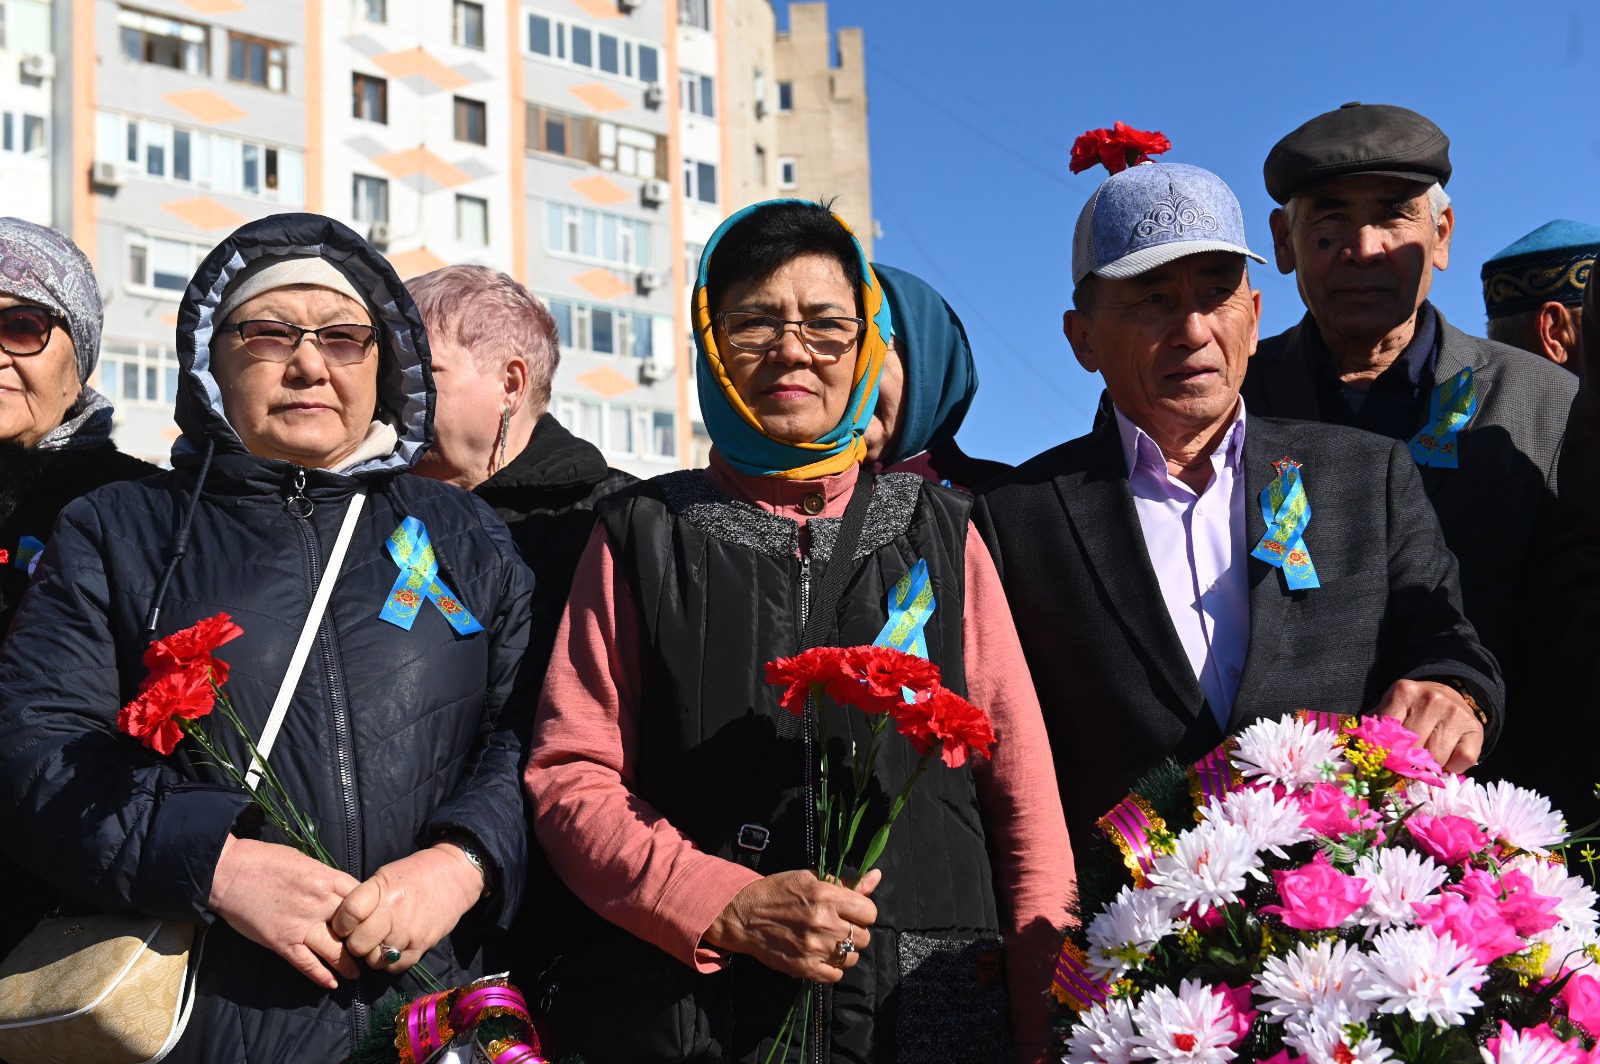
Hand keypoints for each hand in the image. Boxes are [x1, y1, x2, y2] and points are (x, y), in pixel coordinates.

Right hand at [208, 835, 361, 989]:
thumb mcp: (305, 861)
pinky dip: (321, 976)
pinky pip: (307, 964)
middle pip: (355, 927)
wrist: (229, 872)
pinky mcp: (282, 942)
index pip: (363, 899)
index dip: (371, 911)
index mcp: (327, 879)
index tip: (373, 920)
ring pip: (335, 951)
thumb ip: (325, 878)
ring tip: (357, 973)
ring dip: (348, 964)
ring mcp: (301, 925)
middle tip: (371, 950)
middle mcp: (320, 904)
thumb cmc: (266, 861)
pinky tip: (332, 984)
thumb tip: (341, 892)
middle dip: (365, 939)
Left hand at [330, 843, 483, 973]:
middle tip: (362, 935)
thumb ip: (364, 898)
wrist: (454, 877)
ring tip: (379, 941)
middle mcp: (394, 913)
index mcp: (382, 890)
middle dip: (355, 943)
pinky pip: (395, 967)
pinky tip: (393, 949)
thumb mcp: (385, 875)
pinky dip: (390, 962)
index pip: (348, 915)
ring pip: (375, 960)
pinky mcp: (422, 946)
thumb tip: (343, 923)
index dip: (340, 924)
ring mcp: (409, 932)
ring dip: (372, 954)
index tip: (344, 924)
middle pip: (357, 945)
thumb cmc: (414, 874)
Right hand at [703, 868, 881, 983]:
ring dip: (844, 951)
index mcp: (826, 896)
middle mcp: (823, 923)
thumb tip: (876, 876)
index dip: (862, 912)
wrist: (744, 915)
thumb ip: (846, 882)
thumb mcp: (810, 878)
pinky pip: (836, 975)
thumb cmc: (777, 892)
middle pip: (863, 937)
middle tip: (837, 927)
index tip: (851, 913)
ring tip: (828, 942)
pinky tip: (820, 955)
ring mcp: (814, 948)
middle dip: (854, 932)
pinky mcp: (804, 968)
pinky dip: (832, 968)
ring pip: (851, 958)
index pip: (869, 912)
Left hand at [1373, 678, 1482, 772]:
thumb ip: (1375, 728)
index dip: (1386, 753)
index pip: (1389, 734)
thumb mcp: (1390, 709)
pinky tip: (1447, 756)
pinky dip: (1453, 767)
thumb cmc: (1412, 709)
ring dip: (1430, 765)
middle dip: (1408, 762)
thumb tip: (1362, 752)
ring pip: (1437, 758)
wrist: (1447, 696)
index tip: (1385, 762)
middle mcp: (1431, 699)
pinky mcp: (1476, 728)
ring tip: (1427, 755)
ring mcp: (1455, 713)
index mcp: (1404, 692)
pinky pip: (1462, 761)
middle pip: (1413, 748)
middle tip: (1406, 762)